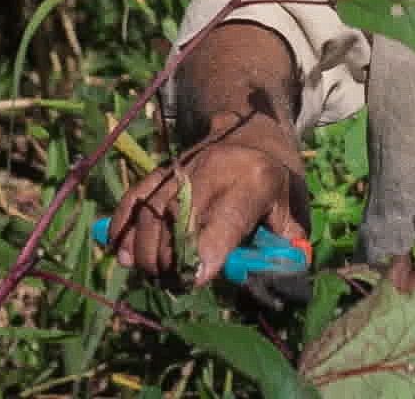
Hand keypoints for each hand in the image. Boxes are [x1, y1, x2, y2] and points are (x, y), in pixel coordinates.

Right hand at [110, 113, 308, 286]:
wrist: (253, 131)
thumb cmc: (276, 180)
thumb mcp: (292, 209)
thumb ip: (284, 247)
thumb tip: (277, 281)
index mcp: (254, 181)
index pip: (225, 219)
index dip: (206, 251)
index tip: (193, 279)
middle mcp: (215, 170)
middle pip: (178, 217)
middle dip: (168, 258)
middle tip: (171, 283)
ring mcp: (185, 167)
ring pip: (152, 210)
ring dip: (145, 249)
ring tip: (152, 274)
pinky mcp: (164, 169)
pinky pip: (136, 197)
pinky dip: (124, 226)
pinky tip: (122, 253)